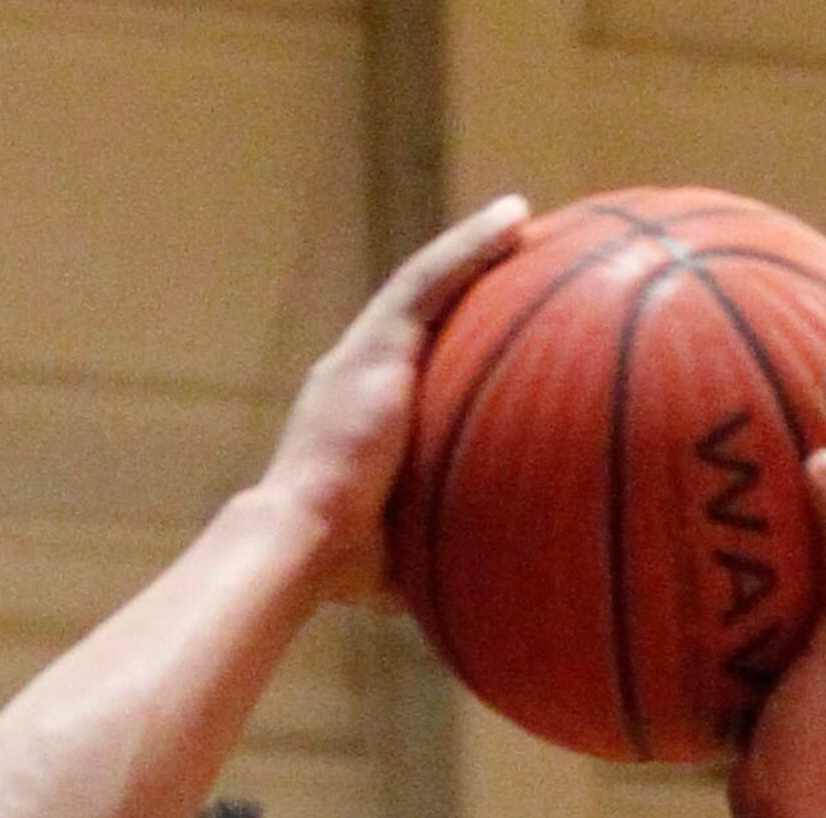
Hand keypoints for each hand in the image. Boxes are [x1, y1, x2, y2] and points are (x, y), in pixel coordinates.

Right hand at [258, 198, 530, 601]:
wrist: (298, 542)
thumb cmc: (341, 567)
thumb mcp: (397, 553)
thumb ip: (431, 550)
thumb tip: (481, 590)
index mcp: (357, 417)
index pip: (408, 362)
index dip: (446, 338)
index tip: (489, 327)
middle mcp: (354, 373)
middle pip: (420, 310)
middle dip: (466, 278)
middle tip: (523, 256)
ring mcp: (363, 355)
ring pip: (428, 281)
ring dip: (476, 245)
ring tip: (527, 218)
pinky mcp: (375, 345)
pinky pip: (433, 280)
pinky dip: (473, 246)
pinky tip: (518, 219)